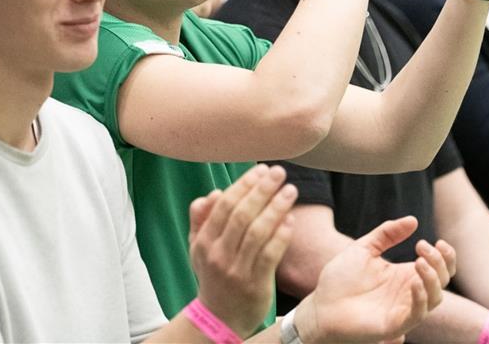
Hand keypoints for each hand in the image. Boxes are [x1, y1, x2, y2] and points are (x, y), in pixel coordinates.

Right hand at [188, 164, 296, 336]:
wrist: (219, 318)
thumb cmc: (213, 275)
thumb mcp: (197, 248)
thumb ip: (201, 219)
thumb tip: (213, 193)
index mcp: (203, 241)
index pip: (224, 205)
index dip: (243, 185)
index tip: (260, 170)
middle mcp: (218, 254)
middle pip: (241, 215)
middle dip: (262, 190)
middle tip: (279, 172)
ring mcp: (236, 270)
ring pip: (257, 232)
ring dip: (275, 208)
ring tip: (290, 190)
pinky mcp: (255, 284)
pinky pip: (269, 255)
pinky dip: (280, 235)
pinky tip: (290, 220)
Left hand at [293, 216, 455, 343]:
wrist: (321, 305)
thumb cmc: (340, 280)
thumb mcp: (364, 248)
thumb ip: (387, 234)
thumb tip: (413, 220)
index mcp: (404, 275)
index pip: (438, 267)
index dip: (445, 255)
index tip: (437, 241)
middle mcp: (409, 292)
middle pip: (442, 280)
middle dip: (441, 262)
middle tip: (423, 247)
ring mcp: (403, 309)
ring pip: (435, 298)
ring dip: (433, 279)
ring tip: (419, 261)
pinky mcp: (395, 325)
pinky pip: (417, 314)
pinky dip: (421, 299)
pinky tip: (414, 283)